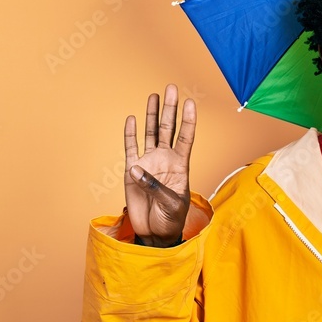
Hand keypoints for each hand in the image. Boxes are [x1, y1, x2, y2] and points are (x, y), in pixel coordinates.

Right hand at [124, 84, 196, 246]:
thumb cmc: (171, 219)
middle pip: (168, 128)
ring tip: (154, 96)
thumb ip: (156, 186)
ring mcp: (149, 163)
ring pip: (150, 133)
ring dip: (152, 115)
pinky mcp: (132, 171)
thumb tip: (137, 168)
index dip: (189, 120)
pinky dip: (130, 134)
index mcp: (181, 165)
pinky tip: (131, 119)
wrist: (156, 232)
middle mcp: (165, 159)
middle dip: (170, 108)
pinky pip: (130, 149)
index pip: (186, 137)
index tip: (191, 102)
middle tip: (172, 88)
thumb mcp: (171, 204)